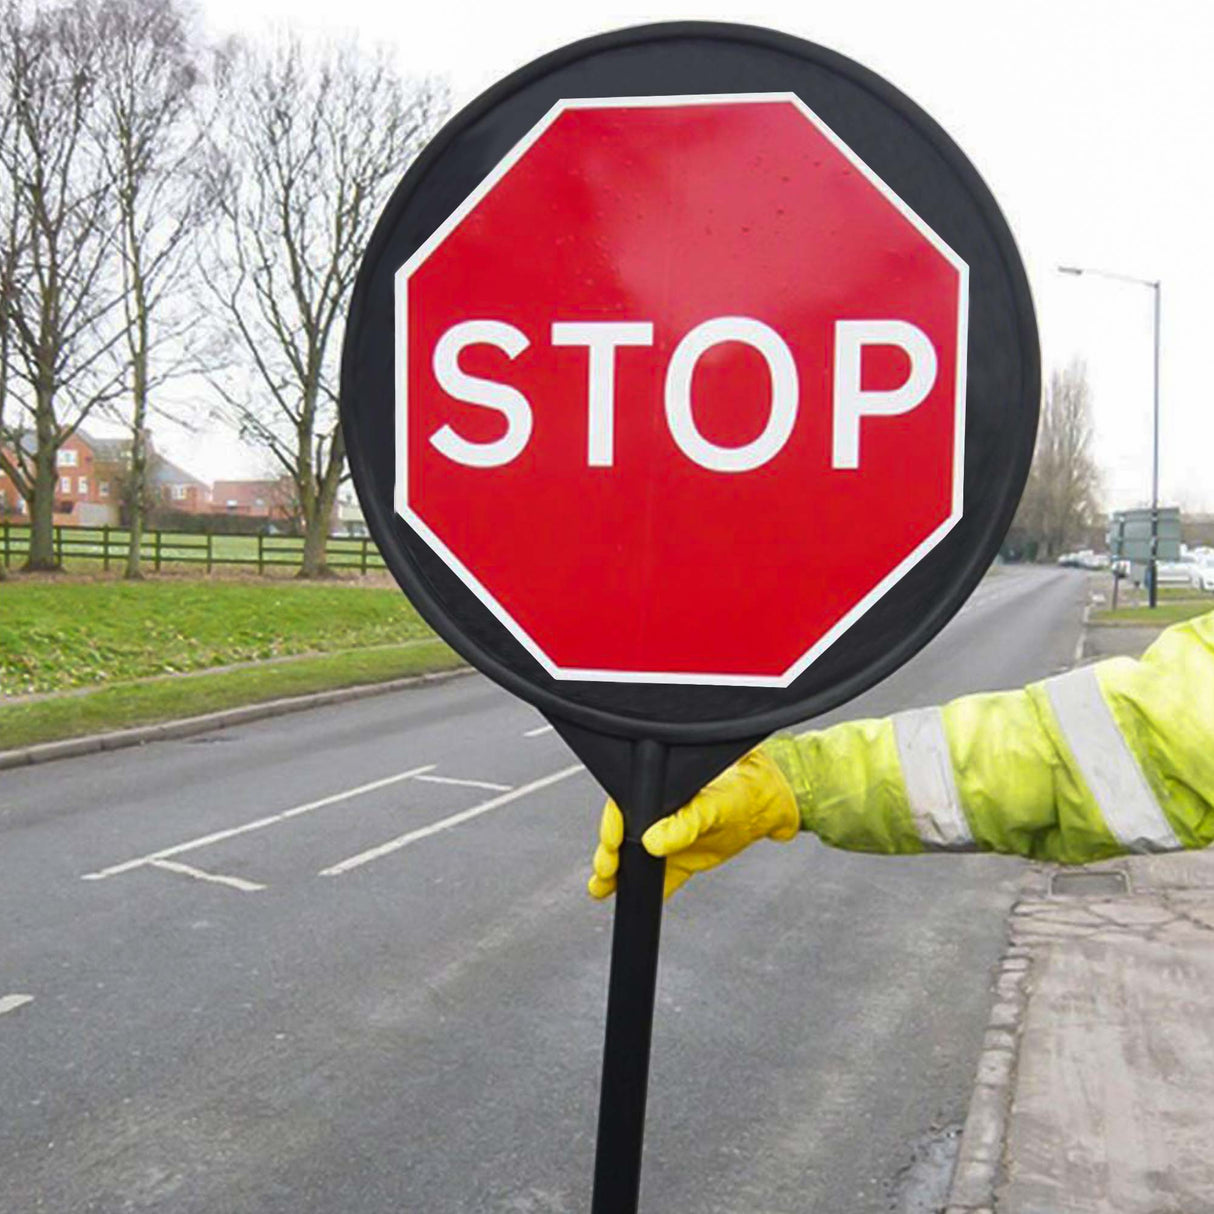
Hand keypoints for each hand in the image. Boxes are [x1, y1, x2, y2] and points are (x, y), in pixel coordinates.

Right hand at [587, 748, 799, 899]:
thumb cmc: (744, 792)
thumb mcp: (715, 805)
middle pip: (623, 835)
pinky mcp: (684, 862)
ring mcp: (670, 840)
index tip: (612, 843)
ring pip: (634, 860)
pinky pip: (661, 879)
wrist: (770, 807)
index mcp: (662, 791)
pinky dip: (646, 891)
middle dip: (609, 853)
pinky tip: (631, 899)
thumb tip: (654, 841)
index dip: (613, 825)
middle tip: (606, 869)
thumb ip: (686, 823)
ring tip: (601, 888)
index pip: (626, 806)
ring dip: (616, 874)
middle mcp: (660, 814)